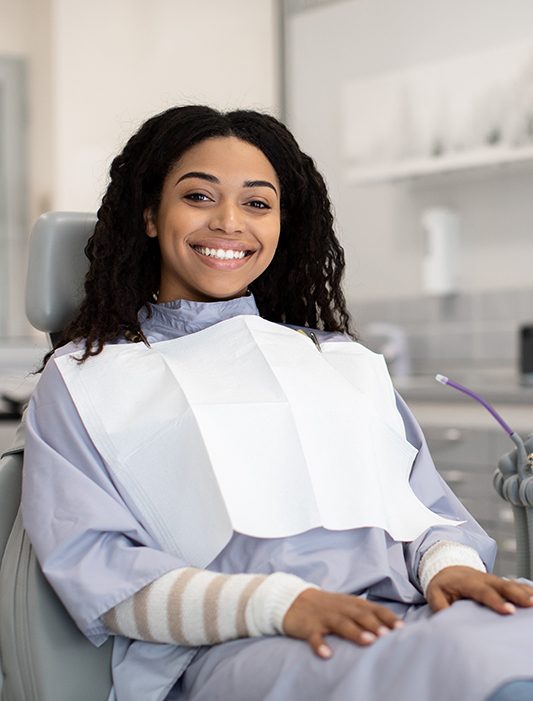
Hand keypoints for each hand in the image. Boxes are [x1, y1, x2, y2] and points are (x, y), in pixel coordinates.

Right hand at [282, 588, 402, 658]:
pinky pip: (314, 637)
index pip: (373, 608)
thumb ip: (365, 614)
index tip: (401, 628)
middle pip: (360, 615)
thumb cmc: (326, 606)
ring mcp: (324, 617)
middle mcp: (340, 608)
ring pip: (341, 624)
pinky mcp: (309, 627)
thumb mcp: (346, 605)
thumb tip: (392, 628)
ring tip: (368, 642)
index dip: (387, 617)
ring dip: (355, 632)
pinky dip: (320, 645)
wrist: (292, 599)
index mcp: (351, 603)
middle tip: (388, 636)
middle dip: (375, 625)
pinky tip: (326, 654)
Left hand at [426, 566, 532, 614]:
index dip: (496, 601)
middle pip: (502, 585)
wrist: (448, 568)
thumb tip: (445, 618)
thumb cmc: (443, 584)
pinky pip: (516, 585)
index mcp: (467, 582)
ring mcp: (494, 580)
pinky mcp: (500, 584)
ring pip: (511, 584)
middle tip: (530, 604)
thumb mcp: (434, 592)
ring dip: (525, 591)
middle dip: (517, 594)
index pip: (483, 591)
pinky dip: (526, 589)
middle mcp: (483, 579)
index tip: (509, 611)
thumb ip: (439, 605)